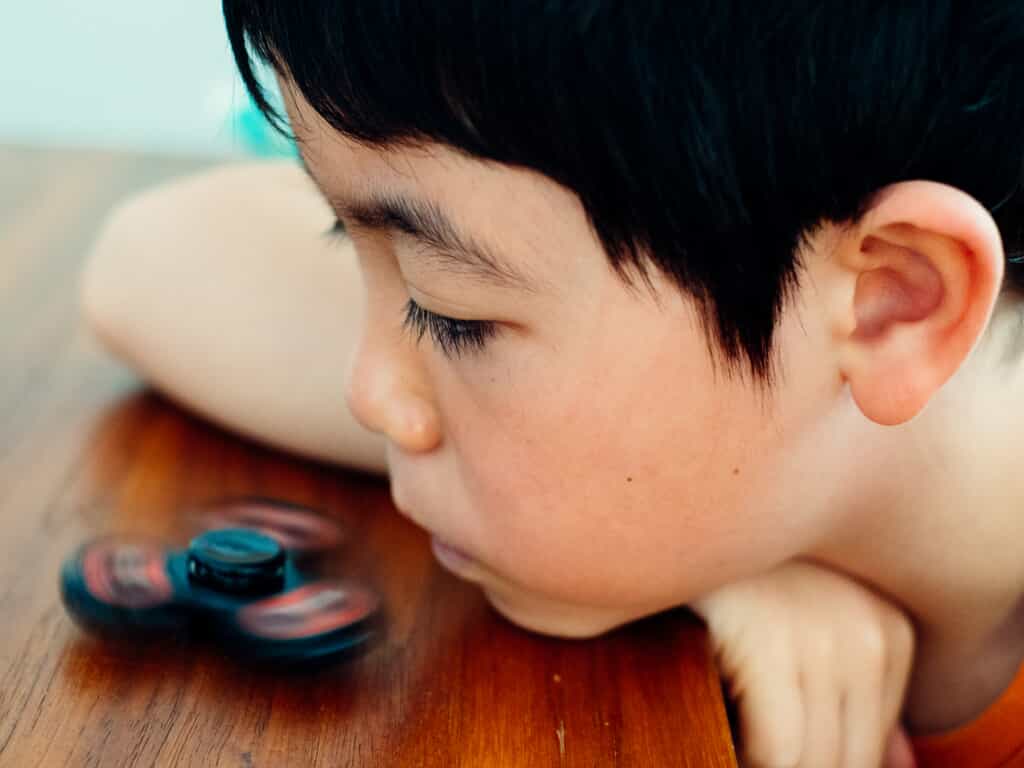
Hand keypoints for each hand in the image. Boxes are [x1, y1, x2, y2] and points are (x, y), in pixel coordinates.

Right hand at [692, 560, 916, 767]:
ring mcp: (823, 638)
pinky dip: (744, 752)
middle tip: (751, 727)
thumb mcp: (809, 623)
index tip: (769, 725)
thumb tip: (903, 764)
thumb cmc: (741, 573)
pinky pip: (775, 750)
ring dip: (768, 759)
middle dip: (795, 762)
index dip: (814, 755)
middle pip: (847, 761)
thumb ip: (861, 692)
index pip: (870, 749)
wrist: (683, 512)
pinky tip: (721, 717)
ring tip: (734, 723)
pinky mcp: (769, 644)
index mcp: (891, 630)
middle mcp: (870, 634)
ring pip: (811, 761)